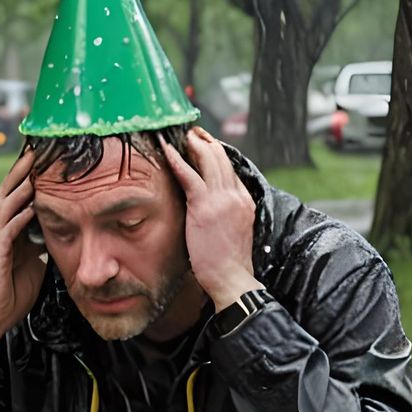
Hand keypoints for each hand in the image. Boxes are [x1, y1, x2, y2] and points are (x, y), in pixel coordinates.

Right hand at [0, 150, 45, 335]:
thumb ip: (39, 245)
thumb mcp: (31, 263)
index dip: (25, 178)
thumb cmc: (9, 292)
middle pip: (6, 193)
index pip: (14, 197)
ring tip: (33, 170)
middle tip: (34, 150)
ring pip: (4, 206)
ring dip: (19, 188)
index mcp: (3, 231)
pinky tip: (31, 207)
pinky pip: (6, 231)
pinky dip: (19, 218)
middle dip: (20, 172)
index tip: (39, 158)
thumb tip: (59, 233)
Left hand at [160, 127, 261, 309]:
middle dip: (206, 142)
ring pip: (209, 160)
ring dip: (194, 143)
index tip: (204, 146)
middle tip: (192, 133)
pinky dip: (177, 159)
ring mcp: (222, 199)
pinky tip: (166, 149)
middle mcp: (236, 195)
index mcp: (244, 200)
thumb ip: (226, 213)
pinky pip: (189, 175)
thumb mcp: (234, 230)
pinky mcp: (205, 206)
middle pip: (222, 158)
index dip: (216, 155)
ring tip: (182, 134)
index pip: (230, 169)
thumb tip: (211, 207)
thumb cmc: (228, 262)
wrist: (232, 277)